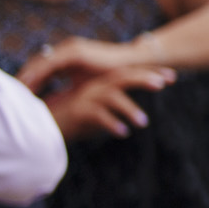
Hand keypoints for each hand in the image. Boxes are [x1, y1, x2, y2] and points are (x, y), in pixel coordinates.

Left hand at [19, 34, 160, 90]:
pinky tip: (29, 85)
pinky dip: (38, 74)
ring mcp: (70, 49)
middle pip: (36, 63)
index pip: (41, 67)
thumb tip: (54, 101)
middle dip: (22, 77)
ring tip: (15, 90)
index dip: (28, 80)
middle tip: (7, 93)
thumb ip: (67, 88)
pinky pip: (50, 64)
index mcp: (66, 57)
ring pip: (40, 62)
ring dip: (26, 76)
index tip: (16, 94)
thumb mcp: (83, 83)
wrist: (133, 64)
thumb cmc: (111, 76)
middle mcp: (65, 50)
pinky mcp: (75, 52)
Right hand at [44, 63, 174, 139]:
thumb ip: (106, 115)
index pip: (126, 76)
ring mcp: (84, 99)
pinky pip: (98, 116)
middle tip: (165, 83)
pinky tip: (123, 132)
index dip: (148, 74)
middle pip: (122, 78)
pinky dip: (111, 123)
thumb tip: (123, 123)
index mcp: (97, 86)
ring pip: (111, 97)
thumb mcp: (89, 116)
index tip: (170, 77)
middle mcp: (92, 89)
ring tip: (143, 123)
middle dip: (145, 79)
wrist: (38, 125)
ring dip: (129, 108)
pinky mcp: (76, 112)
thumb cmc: (63, 121)